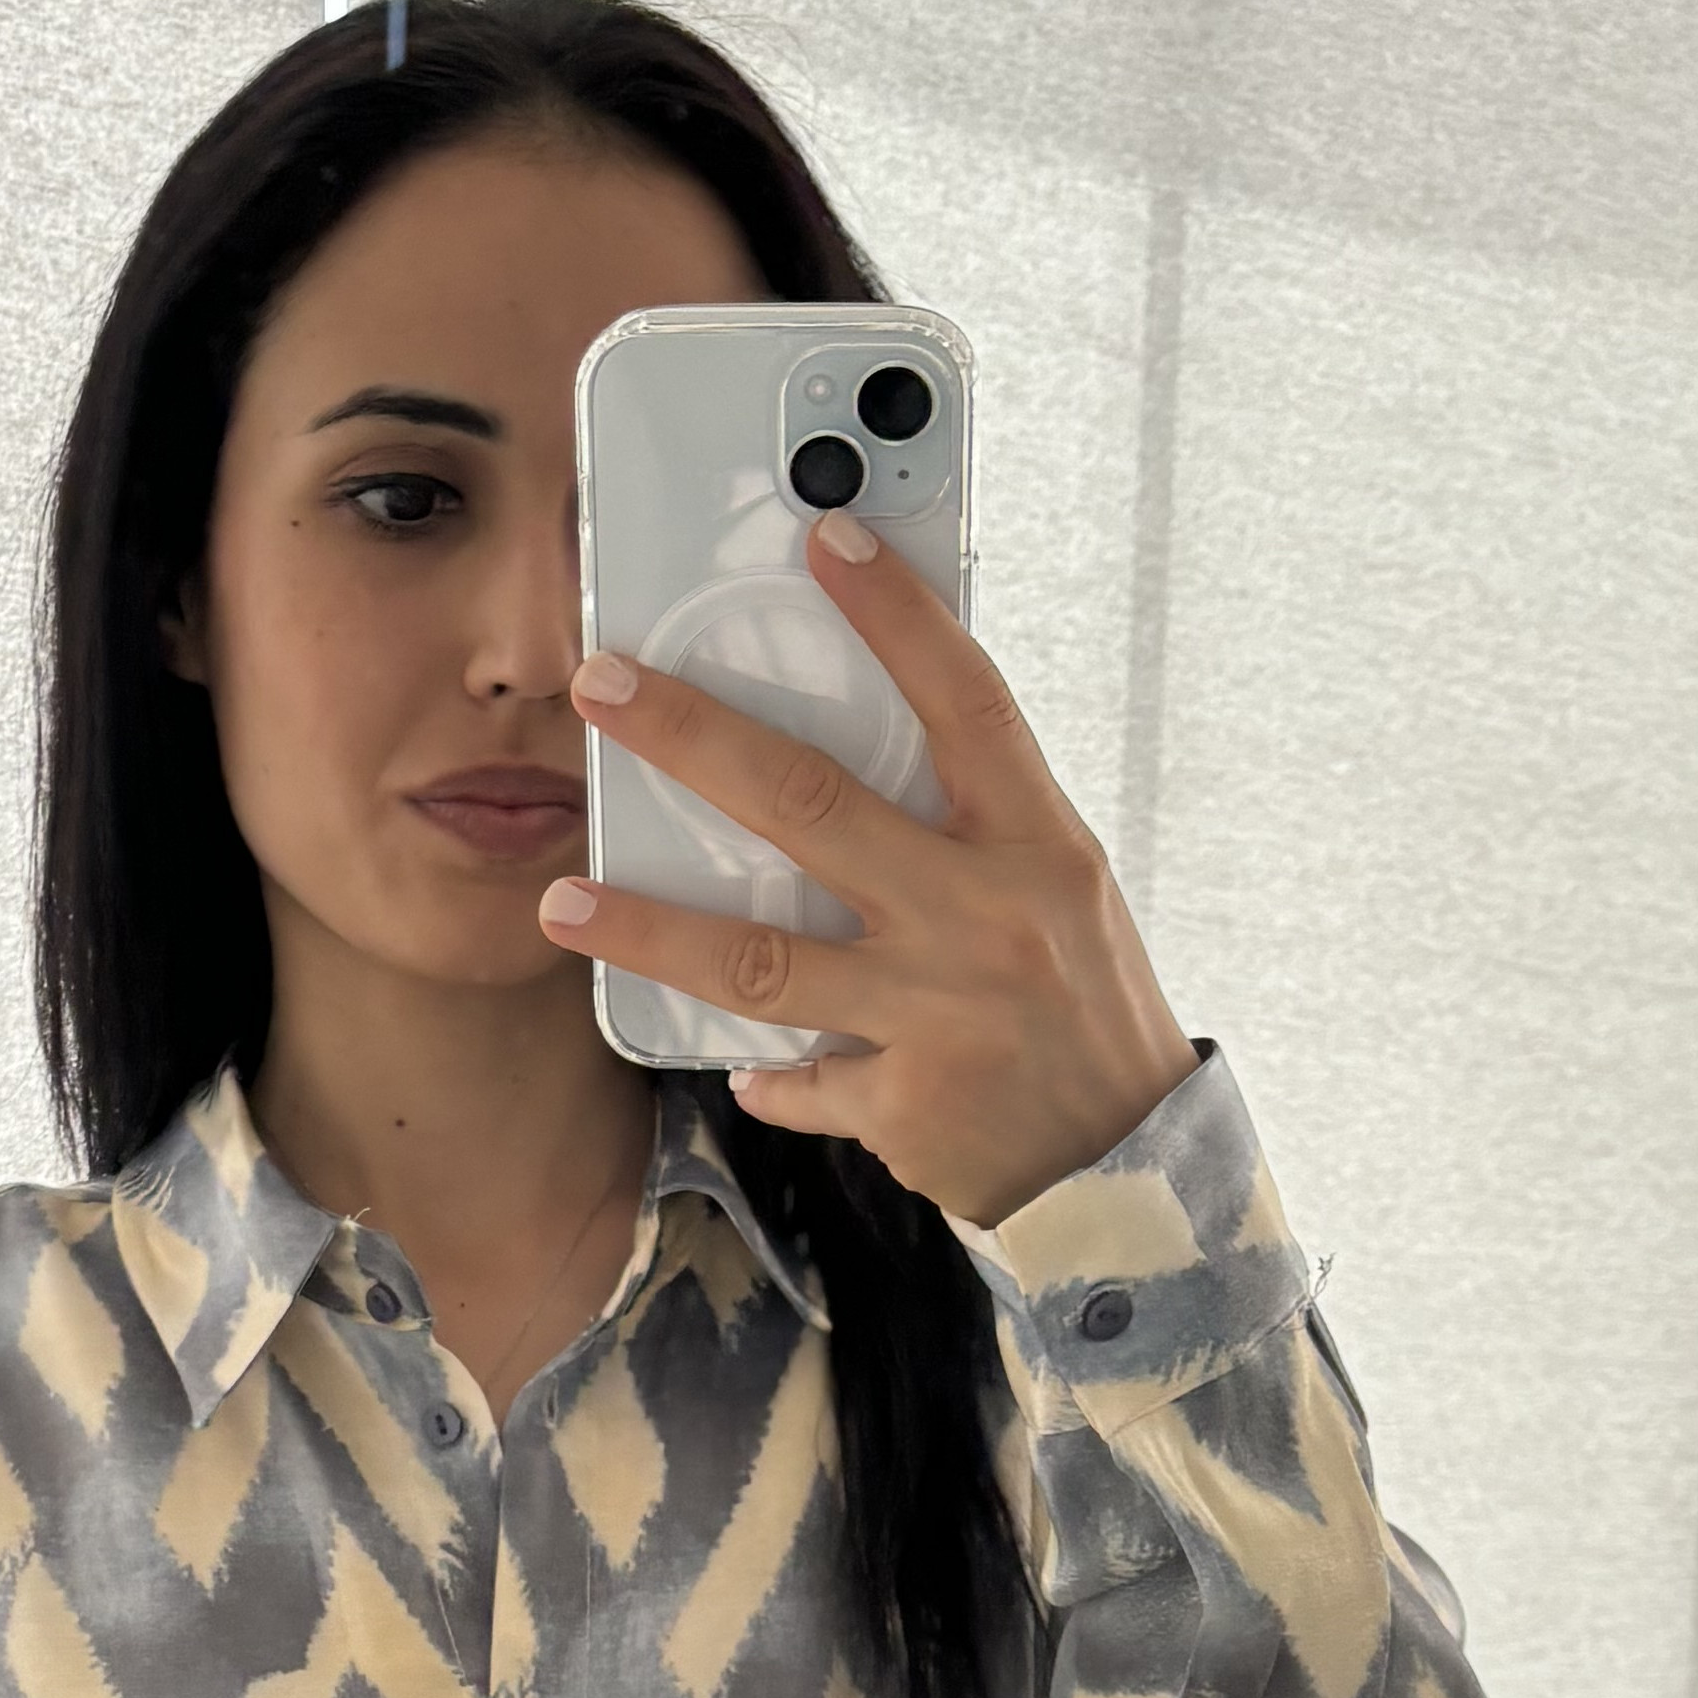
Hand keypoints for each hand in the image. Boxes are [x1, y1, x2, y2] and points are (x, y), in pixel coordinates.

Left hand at [541, 517, 1193, 1229]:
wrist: (1134, 1163)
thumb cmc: (1085, 1001)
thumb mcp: (1059, 885)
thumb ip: (972, 820)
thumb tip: (869, 729)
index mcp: (1035, 843)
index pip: (965, 700)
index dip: (897, 614)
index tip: (824, 534)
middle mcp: (983, 916)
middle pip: (815, 806)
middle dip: (695, 738)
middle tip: (601, 688)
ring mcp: (936, 1014)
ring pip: (763, 962)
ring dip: (651, 931)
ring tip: (563, 904)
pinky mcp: (903, 1104)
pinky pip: (799, 1082)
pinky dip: (766, 1075)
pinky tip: (732, 1067)